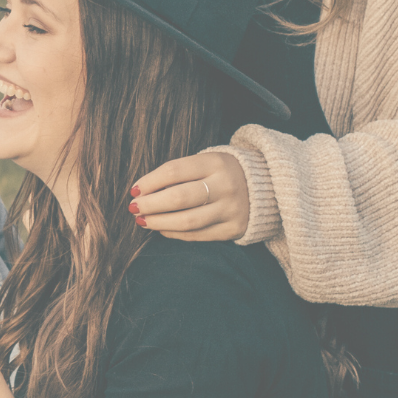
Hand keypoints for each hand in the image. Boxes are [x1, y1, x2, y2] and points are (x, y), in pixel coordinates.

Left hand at [129, 151, 249, 242]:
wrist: (265, 186)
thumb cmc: (221, 172)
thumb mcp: (206, 162)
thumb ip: (178, 174)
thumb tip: (142, 191)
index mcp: (216, 162)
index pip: (174, 171)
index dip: (149, 182)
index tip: (133, 190)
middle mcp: (226, 186)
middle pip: (179, 198)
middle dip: (150, 205)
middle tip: (133, 208)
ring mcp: (231, 209)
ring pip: (187, 221)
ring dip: (158, 222)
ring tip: (142, 220)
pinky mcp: (233, 228)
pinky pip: (197, 235)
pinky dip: (174, 233)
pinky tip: (162, 228)